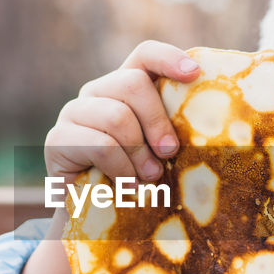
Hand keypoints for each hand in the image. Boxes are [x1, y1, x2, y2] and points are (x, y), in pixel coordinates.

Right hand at [44, 41, 200, 183]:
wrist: (97, 217)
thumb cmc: (140, 181)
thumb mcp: (162, 152)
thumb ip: (176, 131)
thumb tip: (215, 121)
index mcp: (126, 87)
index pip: (144, 55)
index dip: (168, 58)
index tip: (194, 74)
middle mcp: (97, 92)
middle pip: (132, 83)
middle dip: (157, 120)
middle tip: (170, 152)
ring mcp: (74, 112)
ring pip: (117, 116)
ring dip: (139, 152)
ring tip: (150, 177)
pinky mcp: (57, 139)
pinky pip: (100, 145)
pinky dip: (121, 169)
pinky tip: (128, 187)